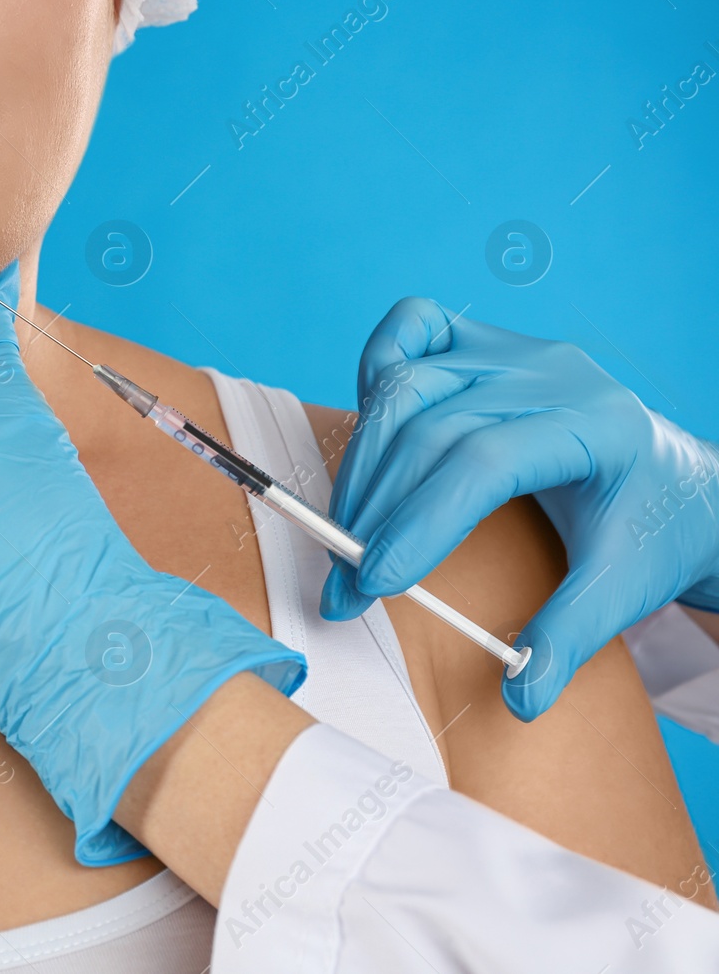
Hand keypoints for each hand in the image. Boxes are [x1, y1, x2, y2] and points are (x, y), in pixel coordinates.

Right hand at [320, 297, 718, 719]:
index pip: (482, 462)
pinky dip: (377, 368)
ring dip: (363, 461)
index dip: (418, 522)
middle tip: (343, 584)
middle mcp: (551, 373)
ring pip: (409, 383)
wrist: (681, 480)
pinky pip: (414, 327)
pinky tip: (368, 431)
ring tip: (343, 532)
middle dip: (374, 510)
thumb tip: (519, 696)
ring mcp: (513, 350)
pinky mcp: (484, 344)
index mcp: (596, 424)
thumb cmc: (652, 528)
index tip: (374, 583)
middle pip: (430, 424)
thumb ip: (569, 638)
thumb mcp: (625, 588)